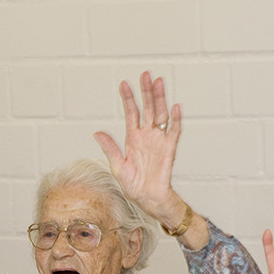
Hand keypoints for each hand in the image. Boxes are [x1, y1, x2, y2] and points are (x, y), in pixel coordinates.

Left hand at [93, 71, 179, 218]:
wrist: (148, 198)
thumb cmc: (133, 185)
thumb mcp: (117, 166)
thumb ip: (110, 148)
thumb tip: (98, 133)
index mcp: (133, 138)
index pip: (131, 113)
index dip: (128, 98)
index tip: (123, 83)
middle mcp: (146, 135)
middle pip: (147, 108)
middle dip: (146, 92)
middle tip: (145, 75)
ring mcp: (159, 140)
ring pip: (160, 114)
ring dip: (160, 99)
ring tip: (159, 83)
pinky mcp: (169, 148)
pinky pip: (174, 131)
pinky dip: (175, 119)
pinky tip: (174, 107)